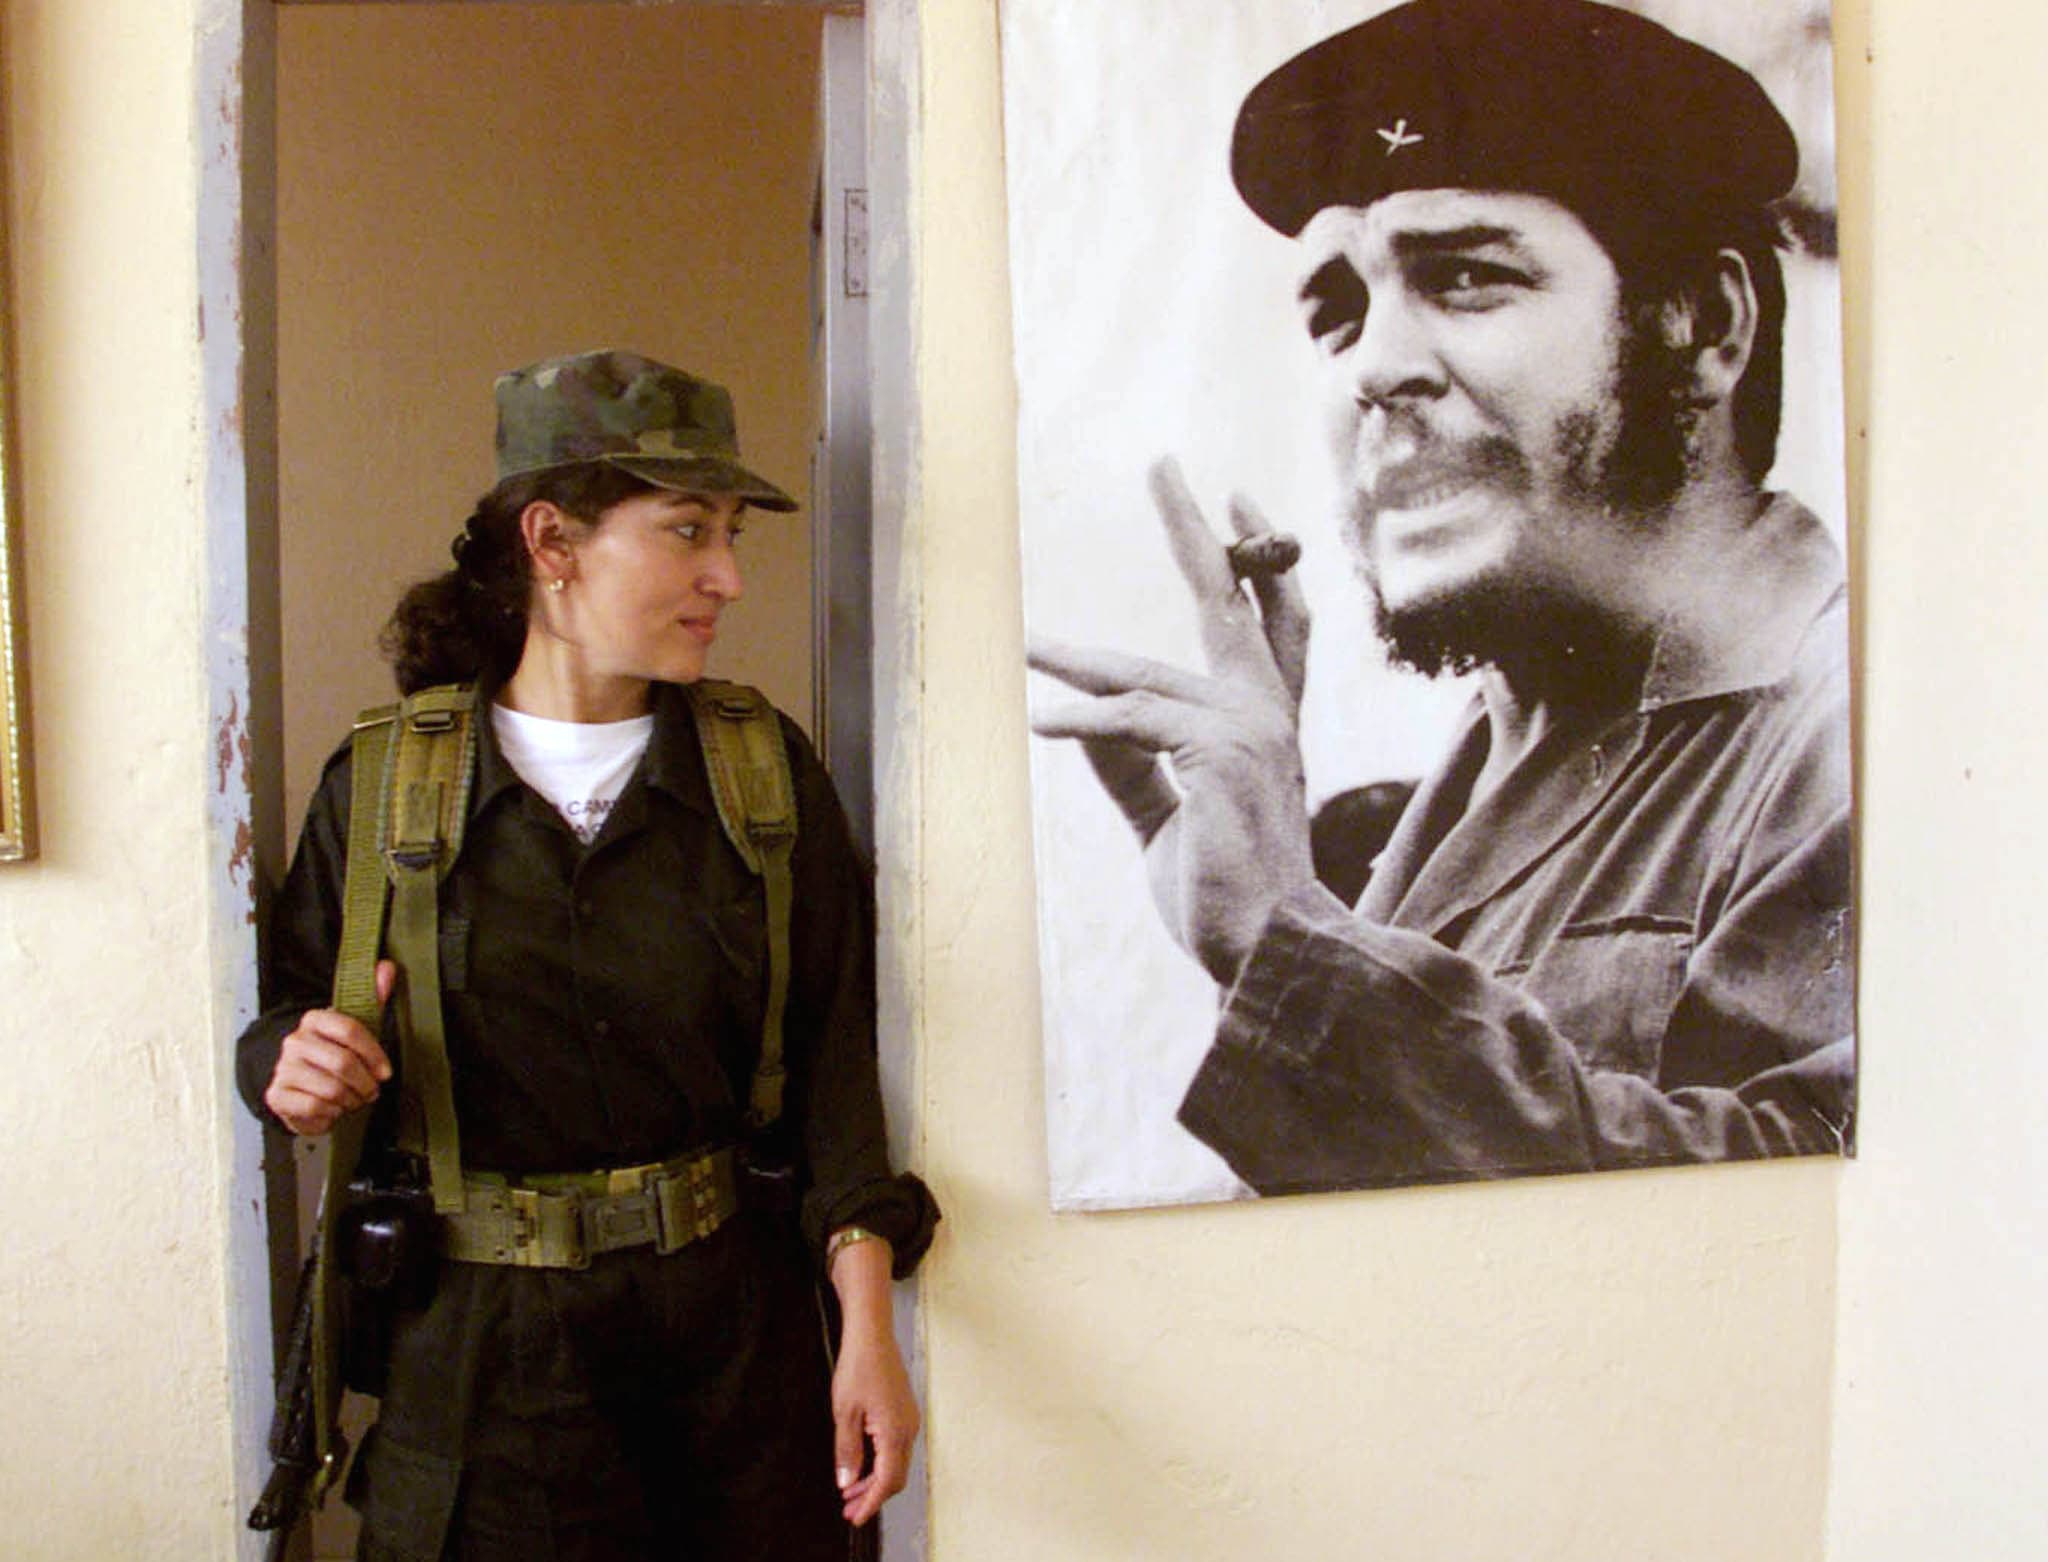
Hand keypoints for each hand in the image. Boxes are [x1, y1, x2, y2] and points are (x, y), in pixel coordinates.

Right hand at [262, 959, 395, 1134]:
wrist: (297, 1086)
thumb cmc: (333, 1056)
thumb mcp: (354, 1028)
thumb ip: (372, 998)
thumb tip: (387, 966)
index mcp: (314, 1020)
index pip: (350, 1030)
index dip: (374, 1054)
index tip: (385, 1072)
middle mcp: (295, 1041)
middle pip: (343, 1063)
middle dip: (365, 1083)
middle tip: (370, 1091)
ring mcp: (283, 1068)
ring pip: (332, 1088)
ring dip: (350, 1100)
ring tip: (351, 1099)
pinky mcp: (276, 1095)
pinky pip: (315, 1107)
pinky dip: (331, 1113)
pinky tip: (331, 1108)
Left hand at [829, 1236, 918, 1525]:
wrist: (872, 1334)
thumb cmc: (858, 1367)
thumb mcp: (844, 1412)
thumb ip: (847, 1451)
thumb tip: (847, 1482)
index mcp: (895, 1432)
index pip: (887, 1481)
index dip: (870, 1503)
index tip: (854, 1517)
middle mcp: (908, 1429)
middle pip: (895, 1477)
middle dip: (872, 1496)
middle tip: (848, 1509)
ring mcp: (909, 1420)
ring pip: (897, 1462)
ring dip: (875, 1479)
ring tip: (850, 1490)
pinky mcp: (905, 1412)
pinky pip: (897, 1447)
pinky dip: (881, 1462)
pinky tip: (862, 1463)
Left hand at [1029, 457, 1315, 983]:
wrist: (1266, 956)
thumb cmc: (1226, 900)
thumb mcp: (1165, 821)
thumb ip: (1131, 769)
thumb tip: (1082, 721)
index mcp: (1268, 727)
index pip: (1270, 624)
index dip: (1257, 563)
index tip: (1240, 504)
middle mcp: (1271, 715)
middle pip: (1233, 601)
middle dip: (1196, 530)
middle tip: (1167, 466)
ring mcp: (1253, 729)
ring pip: (1147, 672)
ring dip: (1078, 661)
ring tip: (1024, 647)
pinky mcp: (1219, 754)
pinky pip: (1131, 721)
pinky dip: (1082, 720)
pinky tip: (1041, 722)